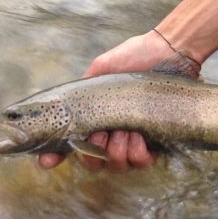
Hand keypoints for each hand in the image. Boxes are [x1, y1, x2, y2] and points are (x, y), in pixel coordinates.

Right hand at [38, 0, 217, 173]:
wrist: (169, 52)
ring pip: (116, 165)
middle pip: (93, 162)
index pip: (71, 143)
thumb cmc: (137, 56)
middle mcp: (112, 132)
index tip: (48, 160)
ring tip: (125, 131)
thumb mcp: (102, 69)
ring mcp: (133, 139)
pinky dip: (137, 154)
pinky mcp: (156, 142)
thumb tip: (63, 107)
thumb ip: (83, 88)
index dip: (54, 156)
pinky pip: (142, 163)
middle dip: (93, 154)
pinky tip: (139, 137)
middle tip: (102, 135)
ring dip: (117, 151)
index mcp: (96, 117)